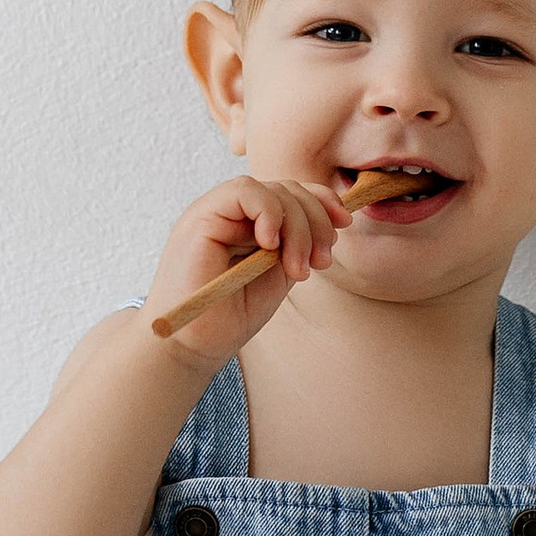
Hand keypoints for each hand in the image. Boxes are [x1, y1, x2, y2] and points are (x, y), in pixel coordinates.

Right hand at [143, 175, 348, 349]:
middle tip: (319, 262)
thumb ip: (297, 243)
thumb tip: (333, 219)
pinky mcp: (200, 217)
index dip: (322, 202)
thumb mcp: (277, 274)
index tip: (343, 226)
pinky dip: (268, 212)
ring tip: (296, 268)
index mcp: (250, 223)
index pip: (292, 192)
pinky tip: (270, 245)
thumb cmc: (230, 316)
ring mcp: (214, 212)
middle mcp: (232, 213)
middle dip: (315, 222)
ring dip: (297, 226)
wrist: (192, 345)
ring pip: (271, 190)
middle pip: (287, 189)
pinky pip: (244, 192)